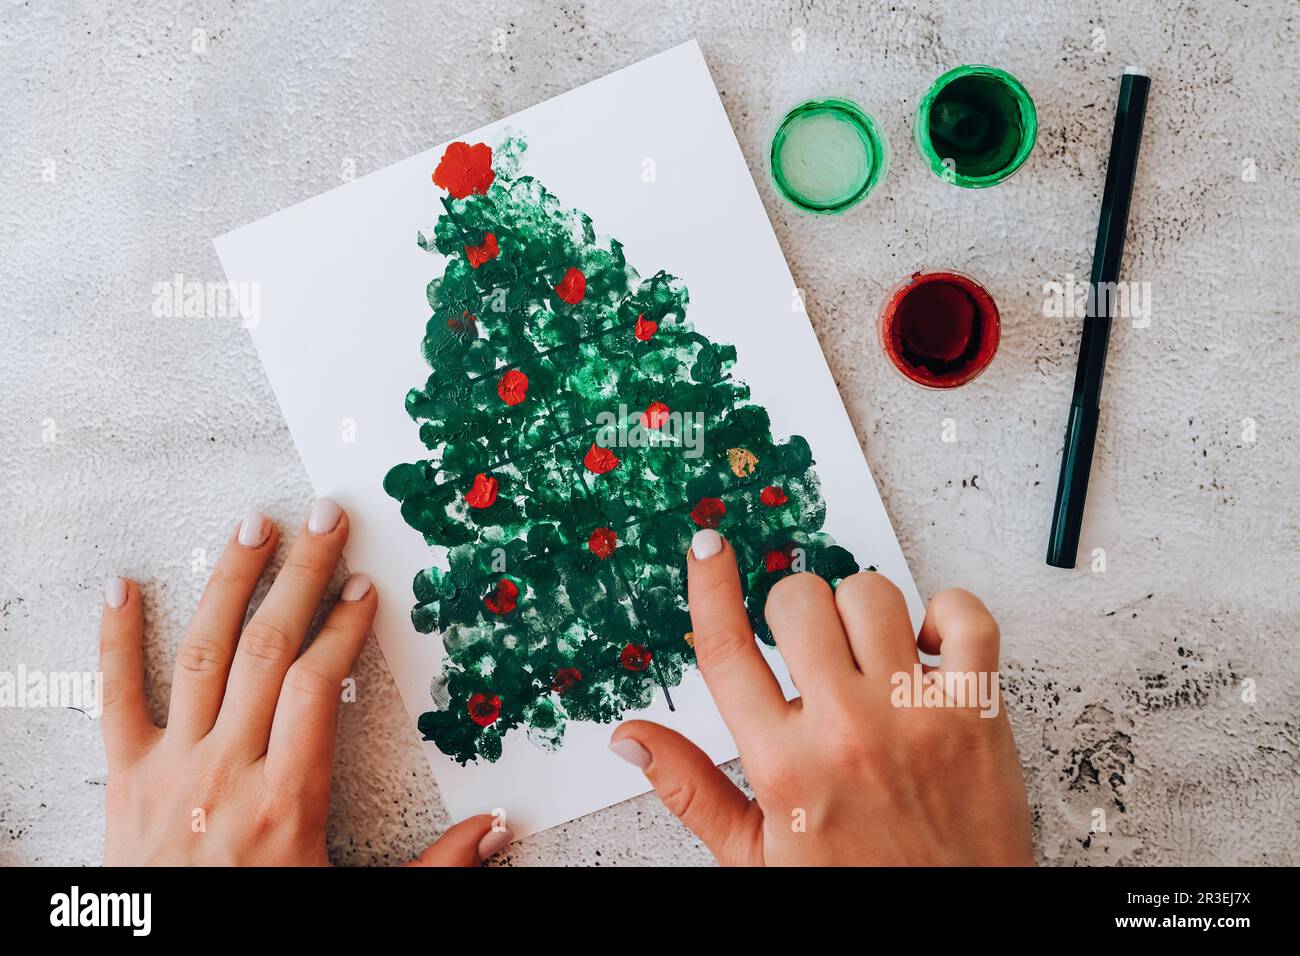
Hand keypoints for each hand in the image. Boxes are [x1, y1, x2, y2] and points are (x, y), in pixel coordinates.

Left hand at [99, 499, 513, 865]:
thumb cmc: (270, 927)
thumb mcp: (362, 905)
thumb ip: (435, 869)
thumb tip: (499, 828)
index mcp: (289, 800)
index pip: (318, 686)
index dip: (345, 627)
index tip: (365, 584)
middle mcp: (227, 773)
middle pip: (267, 651)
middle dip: (301, 575)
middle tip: (326, 518)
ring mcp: (170, 770)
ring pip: (200, 656)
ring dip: (228, 584)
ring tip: (253, 527)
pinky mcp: (124, 780)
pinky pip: (115, 699)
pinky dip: (115, 639)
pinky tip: (121, 586)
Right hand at [609, 529, 1033, 865]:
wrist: (949, 933)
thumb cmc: (855, 894)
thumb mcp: (756, 856)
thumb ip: (691, 788)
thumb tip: (631, 736)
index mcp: (782, 763)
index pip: (726, 648)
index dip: (708, 585)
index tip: (707, 546)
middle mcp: (845, 729)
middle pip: (797, 601)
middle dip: (794, 609)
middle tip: (811, 643)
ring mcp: (915, 715)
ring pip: (871, 593)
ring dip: (861, 609)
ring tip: (869, 652)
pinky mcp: (978, 713)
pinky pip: (964, 616)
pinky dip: (947, 614)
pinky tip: (927, 646)